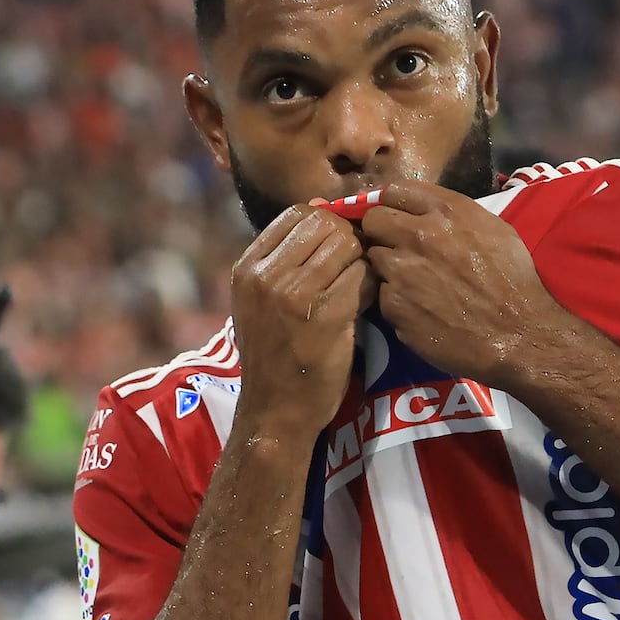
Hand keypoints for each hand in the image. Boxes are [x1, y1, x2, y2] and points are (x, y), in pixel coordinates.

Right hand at [228, 204, 372, 445]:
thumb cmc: (273, 354)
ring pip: (348, 247)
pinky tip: (363, 305)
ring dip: (361, 263)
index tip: (335, 246)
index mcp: (248, 267)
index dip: (326, 222)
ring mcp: (294, 296)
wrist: (275, 409)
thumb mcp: (260, 300)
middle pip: (325, 225)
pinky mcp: (326, 318)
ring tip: (356, 286)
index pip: (297, 213)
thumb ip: (284, 259)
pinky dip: (371, 287)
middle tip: (353, 266)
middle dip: (348, 240)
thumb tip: (322, 209)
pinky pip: (363, 279)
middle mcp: (266, 276)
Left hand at [358, 181, 573, 384]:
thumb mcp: (494, 230)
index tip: (398, 217)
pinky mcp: (394, 305)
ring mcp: (401, 271)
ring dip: (389, 268)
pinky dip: (397, 300)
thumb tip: (428, 213)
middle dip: (382, 232)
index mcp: (447, 211)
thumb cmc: (513, 280)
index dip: (394, 205)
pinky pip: (383, 294)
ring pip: (374, 258)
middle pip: (373, 221)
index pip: (395, 191)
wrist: (516, 333)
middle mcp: (418, 234)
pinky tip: (420, 309)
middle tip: (398, 249)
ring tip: (414, 283)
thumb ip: (455, 215)